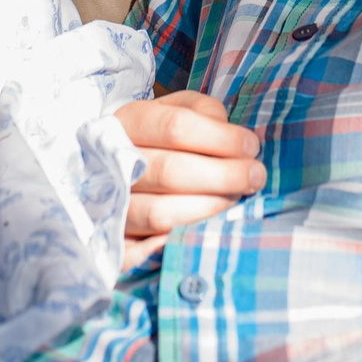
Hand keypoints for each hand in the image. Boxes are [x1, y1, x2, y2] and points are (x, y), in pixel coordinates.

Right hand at [117, 89, 265, 265]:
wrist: (110, 166)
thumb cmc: (159, 136)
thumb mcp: (179, 109)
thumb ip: (205, 113)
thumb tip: (233, 138)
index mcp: (128, 122)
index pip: (176, 127)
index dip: (222, 138)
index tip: (251, 146)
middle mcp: (110, 163)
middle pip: (170, 172)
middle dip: (224, 176)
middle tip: (255, 176)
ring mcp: (107, 204)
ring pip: (159, 214)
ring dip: (208, 209)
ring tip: (233, 199)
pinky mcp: (110, 239)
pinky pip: (138, 252)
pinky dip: (169, 246)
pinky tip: (197, 234)